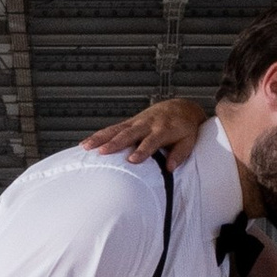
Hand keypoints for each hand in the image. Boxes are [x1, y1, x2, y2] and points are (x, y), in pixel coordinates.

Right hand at [82, 95, 208, 172]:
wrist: (181, 108)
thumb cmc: (185, 128)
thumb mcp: (189, 140)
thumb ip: (180, 153)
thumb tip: (170, 168)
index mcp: (163, 130)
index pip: (151, 141)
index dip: (141, 150)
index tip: (132, 160)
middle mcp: (147, 124)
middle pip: (129, 134)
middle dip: (115, 143)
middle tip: (102, 152)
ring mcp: (137, 122)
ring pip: (116, 129)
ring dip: (101, 137)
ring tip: (87, 147)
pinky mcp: (130, 121)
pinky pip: (112, 128)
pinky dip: (99, 134)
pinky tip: (86, 142)